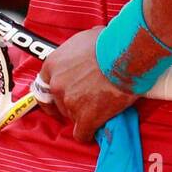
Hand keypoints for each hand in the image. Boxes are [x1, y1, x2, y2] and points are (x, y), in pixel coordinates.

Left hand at [38, 27, 137, 143]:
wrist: (127, 55)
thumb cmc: (110, 42)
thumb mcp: (86, 38)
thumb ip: (77, 51)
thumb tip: (85, 51)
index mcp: (53, 64)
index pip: (43, 85)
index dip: (54, 92)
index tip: (60, 97)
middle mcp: (57, 84)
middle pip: (59, 103)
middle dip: (72, 102)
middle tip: (89, 97)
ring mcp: (69, 103)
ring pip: (72, 117)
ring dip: (84, 113)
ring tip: (102, 105)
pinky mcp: (86, 118)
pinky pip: (82, 134)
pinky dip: (89, 132)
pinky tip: (97, 128)